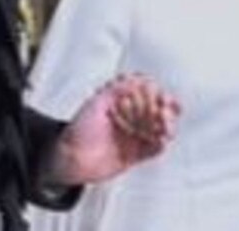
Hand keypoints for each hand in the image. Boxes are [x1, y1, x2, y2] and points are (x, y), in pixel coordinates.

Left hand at [47, 73, 180, 185]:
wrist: (70, 159)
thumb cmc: (77, 130)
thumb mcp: (95, 103)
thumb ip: (116, 90)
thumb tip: (136, 79)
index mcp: (120, 103)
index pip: (144, 92)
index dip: (153, 92)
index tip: (157, 92)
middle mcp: (129, 118)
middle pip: (157, 109)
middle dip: (165, 107)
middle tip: (165, 108)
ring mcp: (133, 136)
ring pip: (159, 128)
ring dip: (168, 124)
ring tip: (166, 124)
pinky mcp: (135, 154)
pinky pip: (154, 148)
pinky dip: (162, 143)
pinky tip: (162, 139)